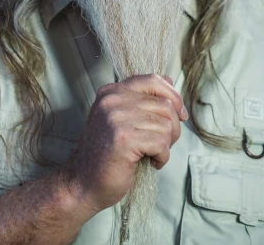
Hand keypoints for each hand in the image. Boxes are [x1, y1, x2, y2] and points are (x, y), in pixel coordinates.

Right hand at [60, 73, 188, 213]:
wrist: (83, 183)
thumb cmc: (107, 154)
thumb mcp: (121, 119)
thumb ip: (142, 99)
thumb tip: (170, 80)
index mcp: (111, 92)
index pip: (153, 80)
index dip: (173, 96)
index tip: (180, 115)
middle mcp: (112, 101)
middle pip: (164, 104)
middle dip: (173, 127)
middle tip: (164, 143)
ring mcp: (116, 118)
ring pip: (165, 125)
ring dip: (167, 144)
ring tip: (154, 154)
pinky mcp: (124, 139)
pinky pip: (161, 143)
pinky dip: (162, 157)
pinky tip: (152, 162)